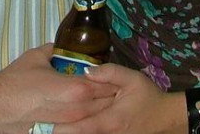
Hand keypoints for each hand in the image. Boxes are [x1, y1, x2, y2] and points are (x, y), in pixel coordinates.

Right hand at [0, 45, 114, 133]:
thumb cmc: (15, 81)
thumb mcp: (36, 57)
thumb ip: (52, 51)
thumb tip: (56, 48)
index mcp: (75, 89)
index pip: (104, 86)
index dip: (111, 82)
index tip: (112, 78)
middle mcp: (75, 110)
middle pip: (103, 106)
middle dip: (108, 98)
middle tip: (111, 91)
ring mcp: (66, 127)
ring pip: (93, 121)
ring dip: (97, 111)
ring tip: (94, 104)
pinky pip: (76, 129)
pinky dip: (81, 123)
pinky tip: (77, 116)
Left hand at [52, 63, 182, 133]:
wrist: (163, 119)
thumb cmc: (148, 98)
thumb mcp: (133, 79)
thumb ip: (109, 73)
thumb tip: (86, 71)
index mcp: (109, 120)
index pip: (81, 128)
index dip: (60, 128)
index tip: (43, 123)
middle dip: (56, 130)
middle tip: (36, 124)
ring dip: (64, 130)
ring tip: (43, 125)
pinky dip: (75, 131)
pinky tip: (61, 126)